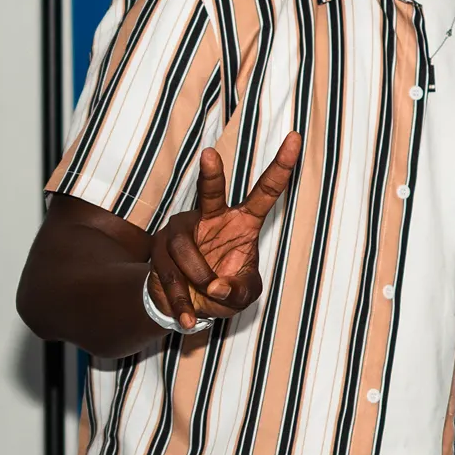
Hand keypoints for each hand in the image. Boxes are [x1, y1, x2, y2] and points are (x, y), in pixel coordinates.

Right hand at [146, 134, 300, 325]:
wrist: (185, 304)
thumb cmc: (223, 289)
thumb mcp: (242, 294)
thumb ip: (240, 291)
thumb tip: (217, 285)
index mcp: (243, 222)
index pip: (266, 191)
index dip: (282, 166)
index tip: (296, 138)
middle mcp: (211, 217)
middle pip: (211, 192)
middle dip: (211, 174)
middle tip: (209, 154)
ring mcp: (182, 230)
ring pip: (186, 251)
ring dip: (199, 280)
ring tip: (208, 297)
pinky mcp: (158, 247)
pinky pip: (170, 273)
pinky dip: (182, 299)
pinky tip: (188, 316)